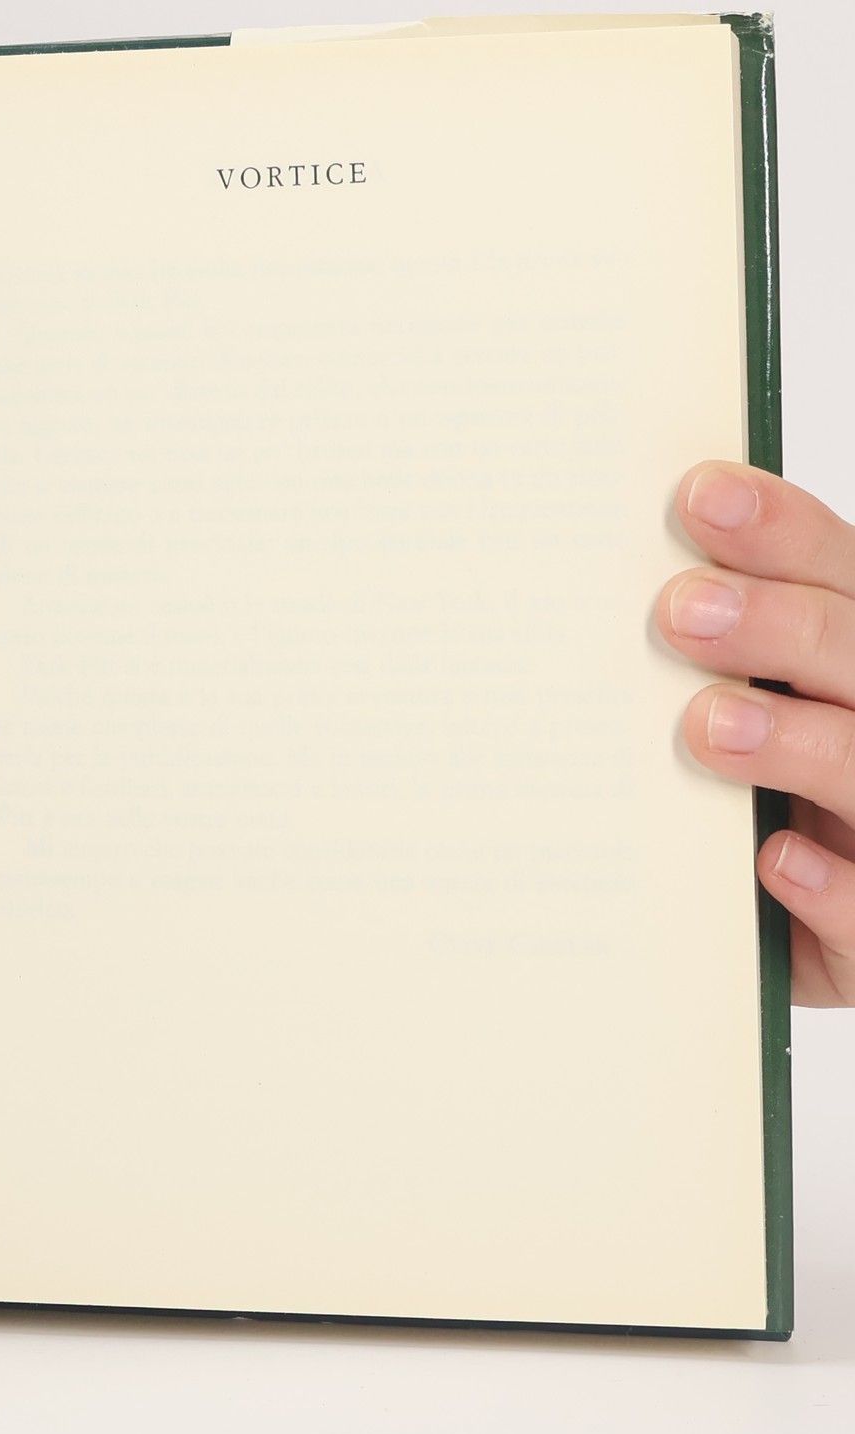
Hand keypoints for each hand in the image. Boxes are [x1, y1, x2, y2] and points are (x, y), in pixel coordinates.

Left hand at [661, 462, 854, 1004]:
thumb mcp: (725, 709)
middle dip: (785, 627)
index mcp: (849, 662)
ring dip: (802, 746)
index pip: (846, 576)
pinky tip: (776, 861)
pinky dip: (834, 890)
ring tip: (709, 727)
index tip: (699, 495)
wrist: (798, 938)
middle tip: (682, 612)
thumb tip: (603, 579)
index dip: (786, 534)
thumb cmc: (745, 808)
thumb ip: (699, 657)